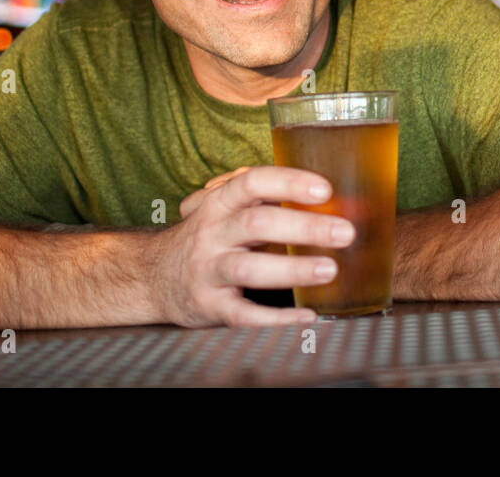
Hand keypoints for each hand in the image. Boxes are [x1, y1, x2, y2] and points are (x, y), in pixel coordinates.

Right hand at [148, 165, 356, 327]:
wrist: (154, 275)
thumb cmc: (207, 235)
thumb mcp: (224, 206)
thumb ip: (262, 194)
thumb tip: (325, 191)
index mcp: (219, 203)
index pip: (251, 182)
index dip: (288, 183)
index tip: (324, 190)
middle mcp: (211, 233)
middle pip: (256, 224)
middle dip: (304, 226)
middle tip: (345, 232)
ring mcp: (208, 270)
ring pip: (248, 269)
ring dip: (292, 270)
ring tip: (329, 270)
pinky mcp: (210, 305)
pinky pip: (242, 313)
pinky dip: (275, 317)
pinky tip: (307, 315)